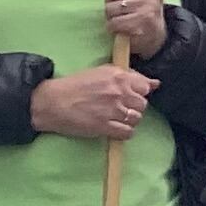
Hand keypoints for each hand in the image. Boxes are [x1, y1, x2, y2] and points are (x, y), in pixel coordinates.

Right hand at [30, 67, 155, 140]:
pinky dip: (124, 133)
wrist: (50, 101)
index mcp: (119, 77)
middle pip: (142, 104)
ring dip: (129, 120)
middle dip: (133, 107)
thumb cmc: (74, 85)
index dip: (139, 93)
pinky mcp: (104, 126)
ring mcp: (112, 110)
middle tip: (120, 108)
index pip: (145, 87)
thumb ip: (129, 75)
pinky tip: (114, 130)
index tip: (129, 96)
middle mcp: (119, 92)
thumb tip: (155, 83)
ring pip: (136, 118)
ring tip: (116, 119)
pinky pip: (127, 133)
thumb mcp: (102, 72)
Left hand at [101, 0, 170, 61]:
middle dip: (112, 1)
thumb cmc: (142, 4)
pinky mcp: (140, 23)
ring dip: (112, 16)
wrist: (156, 34)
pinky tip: (125, 27)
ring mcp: (147, 6)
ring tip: (125, 17)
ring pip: (109, 8)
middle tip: (125, 6)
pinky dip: (114, 28)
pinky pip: (112, 23)